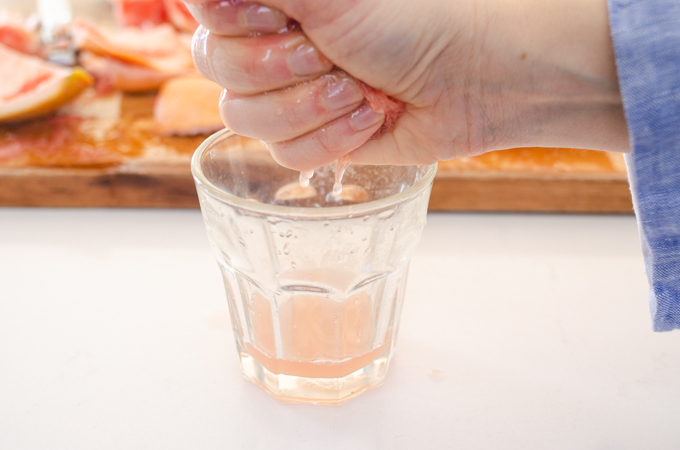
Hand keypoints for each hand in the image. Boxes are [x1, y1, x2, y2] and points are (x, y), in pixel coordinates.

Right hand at [186, 0, 628, 170]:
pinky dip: (330, 139)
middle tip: (329, 55)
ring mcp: (290, 93)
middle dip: (278, 68)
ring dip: (308, 108)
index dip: (233, 22)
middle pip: (215, 69)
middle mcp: (270, 43)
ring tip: (358, 92)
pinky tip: (368, 120)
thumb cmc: (410, 21)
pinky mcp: (313, 138)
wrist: (470, 80)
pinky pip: (285, 155)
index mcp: (268, 0)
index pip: (202, 10)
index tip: (281, 18)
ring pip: (244, 119)